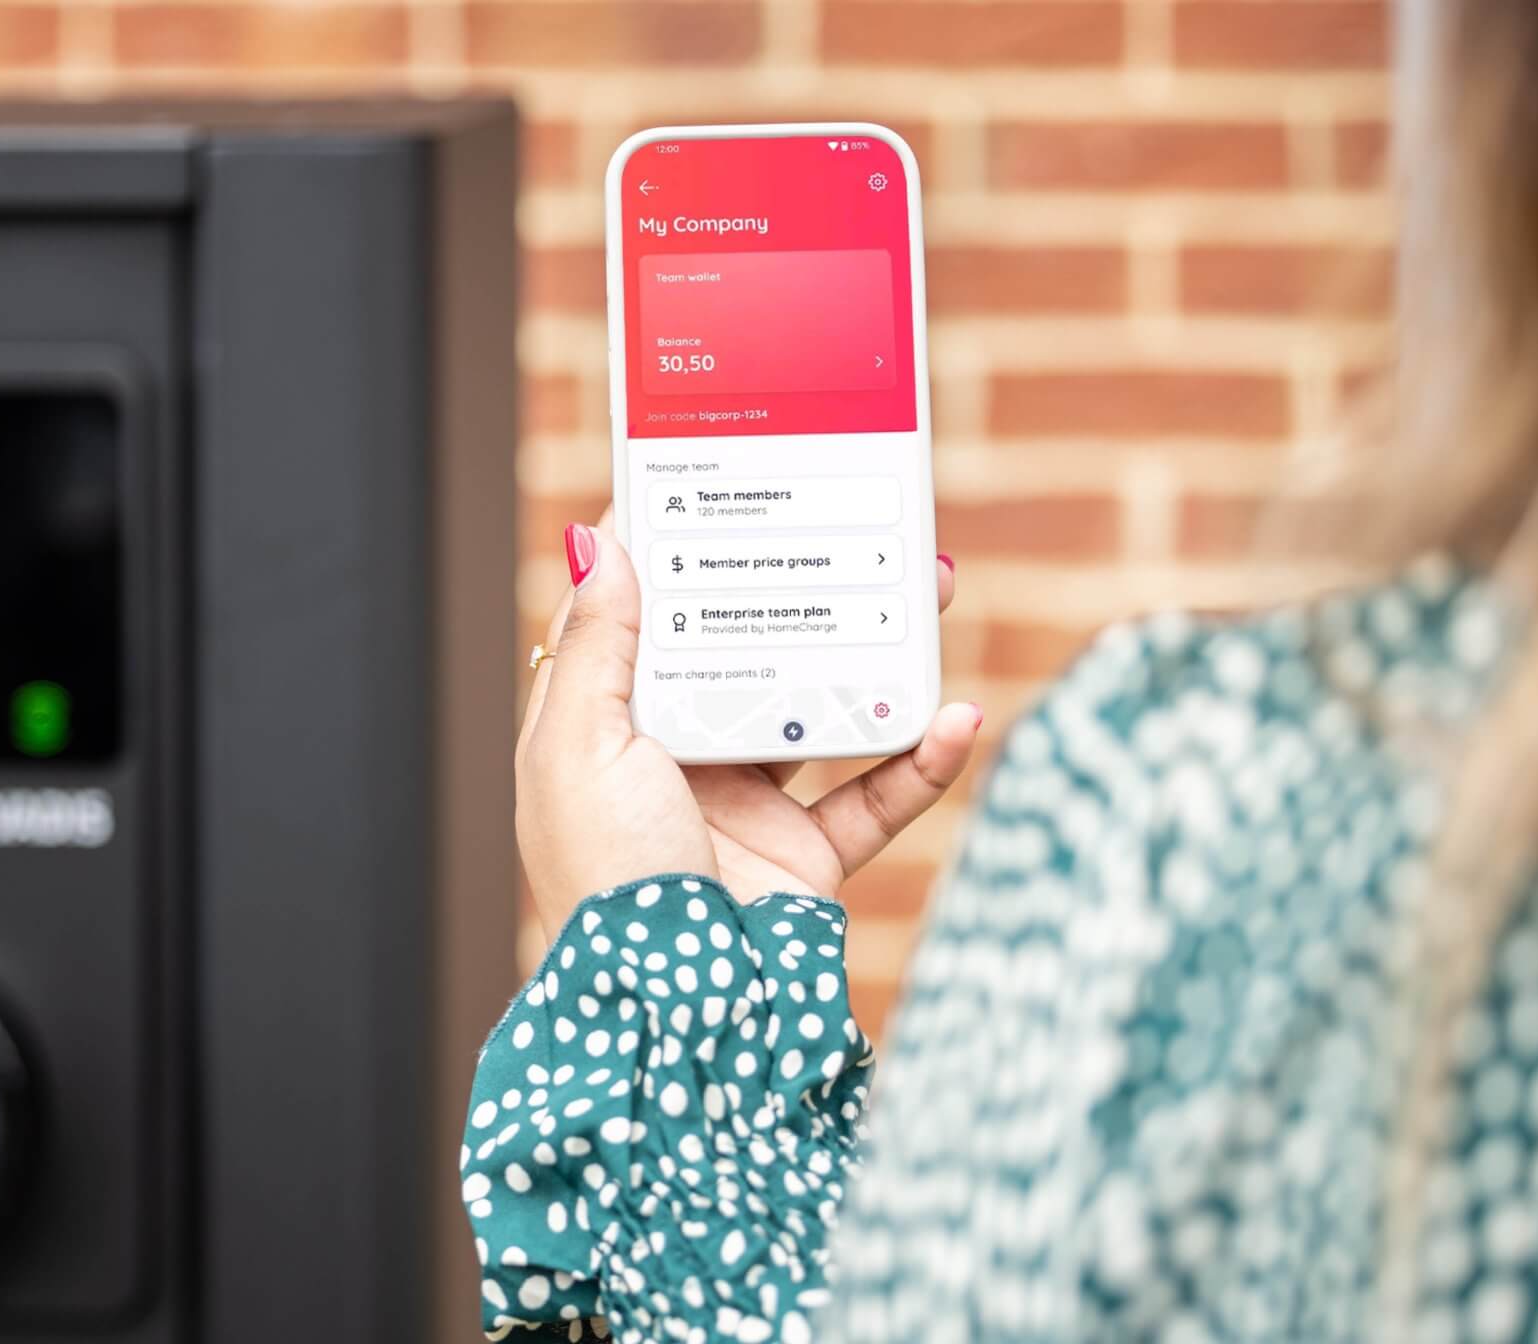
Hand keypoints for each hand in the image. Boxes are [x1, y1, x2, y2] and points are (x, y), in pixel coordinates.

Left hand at [515, 521, 982, 934]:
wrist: (668, 1013)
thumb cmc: (603, 879)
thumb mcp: (580, 745)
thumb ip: (600, 644)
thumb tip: (604, 538)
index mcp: (610, 730)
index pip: (646, 624)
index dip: (683, 559)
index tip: (729, 485)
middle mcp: (678, 761)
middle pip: (749, 654)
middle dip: (802, 590)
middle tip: (852, 523)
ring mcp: (748, 808)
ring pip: (824, 709)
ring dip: (876, 652)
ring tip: (927, 587)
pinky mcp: (808, 858)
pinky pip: (878, 796)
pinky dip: (923, 758)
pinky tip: (957, 716)